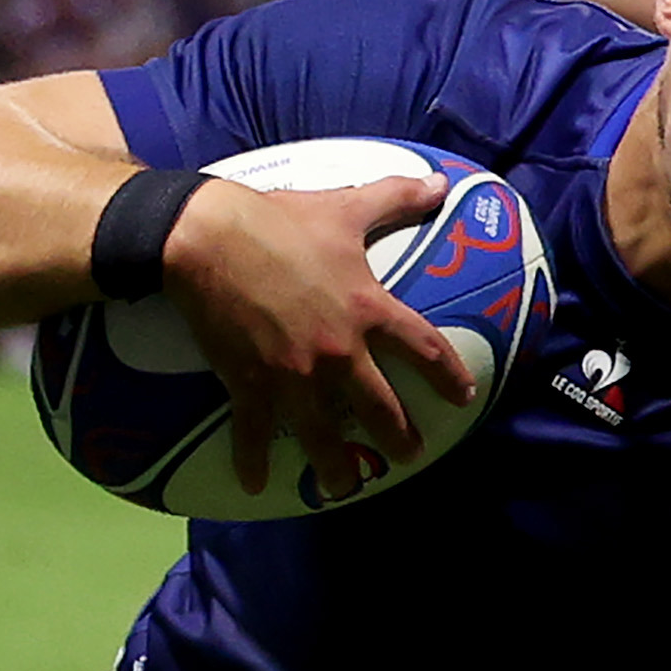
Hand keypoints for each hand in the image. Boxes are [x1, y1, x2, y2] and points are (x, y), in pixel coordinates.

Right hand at [161, 169, 477, 500]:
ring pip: (323, 434)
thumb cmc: (279, 219)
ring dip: (336, 466)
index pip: (423, 349)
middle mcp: (339, 351)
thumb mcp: (345, 206)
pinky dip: (253, 461)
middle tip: (409, 456)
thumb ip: (396, 197)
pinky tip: (255, 484)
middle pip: (380, 407)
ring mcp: (295, 373)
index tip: (464, 398)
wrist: (206, 236)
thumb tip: (440, 184)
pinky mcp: (250, 383)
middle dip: (398, 437)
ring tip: (344, 487)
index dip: (447, 375)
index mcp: (367, 309)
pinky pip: (254, 432)